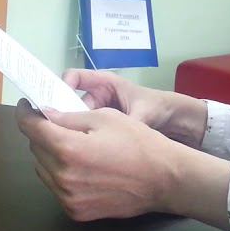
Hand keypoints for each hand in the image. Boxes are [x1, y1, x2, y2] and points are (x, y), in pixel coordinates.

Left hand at [16, 102, 181, 220]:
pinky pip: (56, 188)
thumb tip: (44, 115)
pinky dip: (61, 174)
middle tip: (57, 123)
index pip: (31, 128)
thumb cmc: (139, 143)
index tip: (26, 105)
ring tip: (71, 146)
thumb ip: (69, 117)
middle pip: (35, 149)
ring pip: (43, 170)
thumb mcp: (104, 118)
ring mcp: (67, 198)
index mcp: (67, 149)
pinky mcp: (76, 212)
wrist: (164, 179)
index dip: (25, 113)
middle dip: (41, 133)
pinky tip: (80, 167)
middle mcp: (62, 177)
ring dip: (49, 155)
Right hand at [62, 69, 206, 145]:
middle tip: (55, 131)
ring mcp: (97, 113)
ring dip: (71, 130)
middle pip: (69, 103)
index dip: (62, 86)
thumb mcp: (141, 113)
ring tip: (66, 144)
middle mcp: (96, 97)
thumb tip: (106, 134)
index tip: (56, 102)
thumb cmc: (157, 107)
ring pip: (75, 120)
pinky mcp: (99, 129)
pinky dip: (80, 140)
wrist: (173, 120)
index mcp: (104, 84)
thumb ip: (125, 121)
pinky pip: (84, 132)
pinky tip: (77, 152)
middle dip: (63, 115)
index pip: (74, 78)